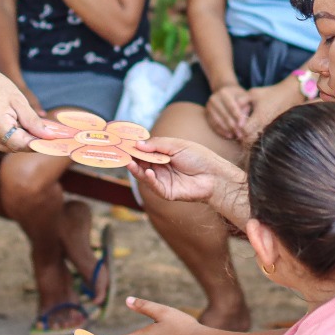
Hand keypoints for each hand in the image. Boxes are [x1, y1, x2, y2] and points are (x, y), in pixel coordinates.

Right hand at [0, 64, 69, 150]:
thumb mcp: (18, 99)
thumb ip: (32, 120)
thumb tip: (48, 136)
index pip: (20, 143)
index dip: (38, 144)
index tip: (53, 142)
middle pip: (15, 147)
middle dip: (32, 141)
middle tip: (47, 134)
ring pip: (7, 147)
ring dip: (21, 140)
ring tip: (30, 126)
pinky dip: (10, 137)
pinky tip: (15, 126)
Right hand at [127, 136, 241, 206]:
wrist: (214, 175)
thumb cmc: (199, 157)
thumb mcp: (177, 145)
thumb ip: (157, 145)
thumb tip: (138, 144)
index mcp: (163, 154)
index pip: (145, 150)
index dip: (134, 147)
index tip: (123, 142)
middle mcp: (161, 167)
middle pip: (142, 163)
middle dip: (131, 158)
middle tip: (120, 153)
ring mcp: (163, 180)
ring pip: (144, 174)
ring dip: (136, 169)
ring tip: (129, 162)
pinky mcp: (167, 192)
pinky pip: (154, 186)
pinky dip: (149, 179)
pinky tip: (148, 172)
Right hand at [206, 84, 252, 141]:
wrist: (225, 93)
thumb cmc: (239, 96)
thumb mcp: (244, 96)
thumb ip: (245, 104)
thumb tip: (243, 116)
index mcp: (224, 93)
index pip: (232, 106)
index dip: (237, 116)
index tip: (243, 125)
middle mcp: (214, 99)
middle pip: (224, 115)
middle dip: (233, 126)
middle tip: (240, 134)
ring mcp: (209, 106)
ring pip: (217, 121)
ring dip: (227, 130)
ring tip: (235, 136)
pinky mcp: (206, 114)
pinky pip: (213, 124)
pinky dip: (221, 131)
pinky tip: (228, 136)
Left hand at [237, 80, 301, 146]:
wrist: (290, 95)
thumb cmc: (270, 93)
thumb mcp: (254, 93)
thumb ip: (241, 100)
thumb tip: (232, 106)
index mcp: (259, 117)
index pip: (244, 131)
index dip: (237, 129)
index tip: (234, 123)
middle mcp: (265, 126)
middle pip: (249, 140)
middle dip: (242, 136)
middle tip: (237, 129)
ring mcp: (270, 130)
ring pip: (256, 140)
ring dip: (249, 137)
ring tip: (244, 130)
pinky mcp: (274, 131)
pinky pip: (263, 138)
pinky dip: (256, 136)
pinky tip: (253, 129)